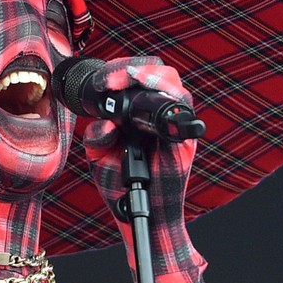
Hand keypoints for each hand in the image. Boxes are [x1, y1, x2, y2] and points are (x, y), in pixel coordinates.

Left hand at [81, 57, 200, 274]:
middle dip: (136, 68)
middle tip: (113, 80)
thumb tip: (106, 122)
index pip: (136, 77)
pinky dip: (170, 98)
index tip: (102, 81)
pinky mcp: (184, 141)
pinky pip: (185, 114)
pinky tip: (153, 93)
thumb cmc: (119, 183)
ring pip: (174, 86)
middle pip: (159, 73)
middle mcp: (156, 115)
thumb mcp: (98, 156)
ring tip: (131, 78)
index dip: (120, 71)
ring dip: (152, 77)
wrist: (137, 213)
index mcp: (135, 113)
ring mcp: (172, 126)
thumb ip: (97, 136)